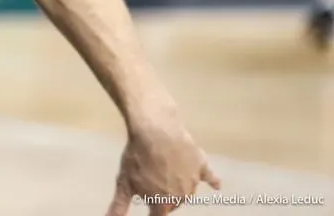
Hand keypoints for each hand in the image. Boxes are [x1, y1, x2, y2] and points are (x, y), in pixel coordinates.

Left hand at [105, 103, 221, 215]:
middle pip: (173, 203)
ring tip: (167, 177)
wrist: (155, 131)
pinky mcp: (202, 165)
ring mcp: (193, 181)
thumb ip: (119, 206)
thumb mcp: (124, 183)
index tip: (152, 210)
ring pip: (187, 191)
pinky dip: (213, 181)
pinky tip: (218, 186)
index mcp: (162, 203)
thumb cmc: (137, 157)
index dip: (154, 214)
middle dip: (164, 200)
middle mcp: (181, 196)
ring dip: (179, 188)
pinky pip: (210, 176)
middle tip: (153, 187)